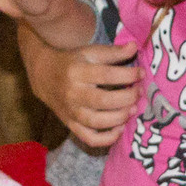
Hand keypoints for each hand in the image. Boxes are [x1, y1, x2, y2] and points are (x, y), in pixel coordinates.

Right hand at [29, 37, 142, 151]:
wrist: (44, 76)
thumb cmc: (72, 63)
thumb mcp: (89, 53)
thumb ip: (112, 52)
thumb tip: (135, 47)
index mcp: (78, 72)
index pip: (107, 75)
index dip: (128, 75)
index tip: (141, 73)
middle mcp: (73, 94)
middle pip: (104, 100)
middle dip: (127, 98)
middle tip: (139, 92)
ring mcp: (72, 112)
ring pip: (98, 122)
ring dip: (120, 118)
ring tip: (132, 109)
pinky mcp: (71, 125)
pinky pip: (90, 139)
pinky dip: (107, 139)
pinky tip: (120, 128)